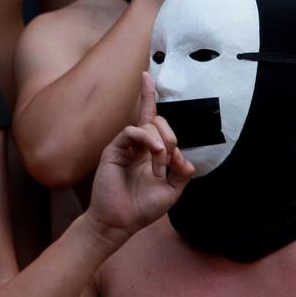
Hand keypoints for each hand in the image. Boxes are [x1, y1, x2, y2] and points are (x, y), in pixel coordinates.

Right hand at [85, 72, 192, 246]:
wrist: (120, 221)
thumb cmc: (142, 208)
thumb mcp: (172, 190)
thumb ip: (181, 171)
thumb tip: (181, 154)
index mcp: (148, 152)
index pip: (151, 119)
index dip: (148, 96)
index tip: (146, 75)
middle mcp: (136, 145)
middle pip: (157, 121)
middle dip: (170, 137)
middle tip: (168, 162)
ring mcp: (124, 146)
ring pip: (148, 125)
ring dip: (161, 145)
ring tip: (158, 168)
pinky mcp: (114, 149)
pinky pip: (132, 131)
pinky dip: (148, 139)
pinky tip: (154, 154)